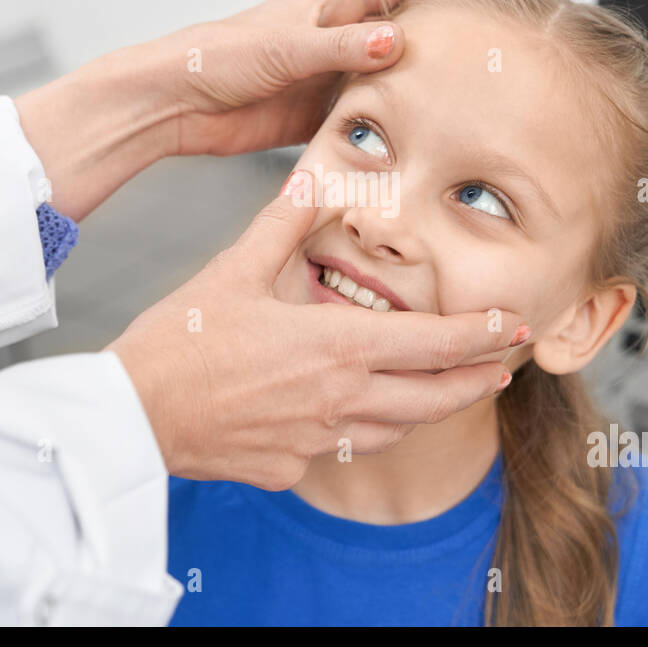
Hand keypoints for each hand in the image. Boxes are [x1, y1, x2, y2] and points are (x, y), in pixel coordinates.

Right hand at [107, 170, 528, 490]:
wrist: (131, 416)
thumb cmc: (180, 342)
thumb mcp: (235, 269)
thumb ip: (284, 224)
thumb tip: (314, 180)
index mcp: (337, 347)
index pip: (435, 344)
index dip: (484, 336)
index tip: (515, 328)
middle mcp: (340, 399)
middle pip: (434, 398)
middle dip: (477, 381)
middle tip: (504, 368)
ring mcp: (317, 441)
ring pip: (397, 429)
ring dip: (429, 409)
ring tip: (446, 391)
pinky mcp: (289, 466)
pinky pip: (341, 450)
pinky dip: (363, 432)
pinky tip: (358, 417)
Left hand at [159, 0, 450, 156]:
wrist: (176, 103)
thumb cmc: (216, 57)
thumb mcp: (286, 46)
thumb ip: (343, 46)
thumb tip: (397, 39)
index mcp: (330, 5)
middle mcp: (334, 39)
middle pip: (402, 33)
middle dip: (441, 37)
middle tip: (485, 49)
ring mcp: (327, 77)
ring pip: (387, 79)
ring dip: (416, 88)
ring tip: (462, 98)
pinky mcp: (315, 115)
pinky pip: (361, 118)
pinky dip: (385, 126)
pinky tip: (411, 137)